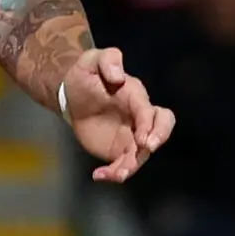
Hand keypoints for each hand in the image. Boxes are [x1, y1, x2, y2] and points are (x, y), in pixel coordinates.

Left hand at [61, 47, 174, 183]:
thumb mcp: (91, 61)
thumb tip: (117, 74)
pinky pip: (123, 165)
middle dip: (159, 138)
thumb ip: (107, 60)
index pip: (151, 111)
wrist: (71, 96)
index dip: (150, 125)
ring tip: (116, 174)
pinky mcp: (119, 149)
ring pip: (141, 154)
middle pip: (162, 128)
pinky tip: (99, 175)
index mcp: (135, 97)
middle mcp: (140, 118)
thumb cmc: (85, 76)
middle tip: (146, 148)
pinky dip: (114, 173)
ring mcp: (132, 136)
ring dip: (132, 165)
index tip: (143, 139)